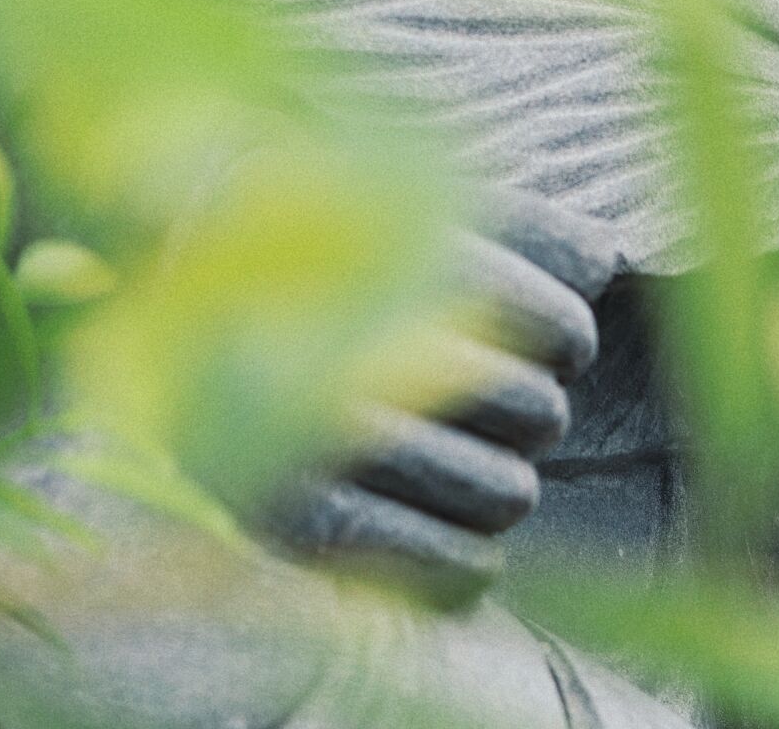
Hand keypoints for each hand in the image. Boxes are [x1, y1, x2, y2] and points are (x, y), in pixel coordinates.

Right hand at [261, 191, 616, 607]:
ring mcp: (324, 444)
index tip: (549, 335)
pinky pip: (461, 570)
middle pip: (539, 412)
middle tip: (488, 392)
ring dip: (504, 479)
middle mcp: (356, 349)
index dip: (564, 332)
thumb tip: (606, 260)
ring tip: (462, 451)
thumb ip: (519, 226)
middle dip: (528, 404)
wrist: (172, 294)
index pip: (555, 327)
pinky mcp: (303, 525)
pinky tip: (451, 523)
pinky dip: (472, 554)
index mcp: (388, 261)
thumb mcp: (411, 207)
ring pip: (509, 495)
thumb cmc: (327, 246)